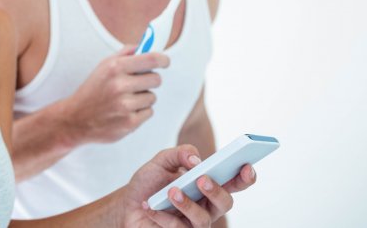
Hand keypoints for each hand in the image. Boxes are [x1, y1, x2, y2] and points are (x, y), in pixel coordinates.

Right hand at [63, 46, 169, 143]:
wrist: (75, 119)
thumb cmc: (92, 90)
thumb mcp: (103, 66)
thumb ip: (125, 54)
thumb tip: (147, 46)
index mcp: (114, 67)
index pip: (151, 59)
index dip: (163, 60)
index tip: (165, 62)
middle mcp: (120, 85)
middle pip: (156, 79)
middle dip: (150, 80)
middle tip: (138, 83)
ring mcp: (125, 105)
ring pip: (152, 97)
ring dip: (143, 98)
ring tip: (126, 99)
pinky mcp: (129, 123)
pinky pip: (149, 112)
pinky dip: (140, 112)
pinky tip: (124, 111)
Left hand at [122, 145, 256, 226]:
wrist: (128, 204)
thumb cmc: (149, 183)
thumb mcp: (161, 161)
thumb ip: (179, 153)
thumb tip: (196, 160)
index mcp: (207, 185)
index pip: (233, 183)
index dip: (245, 176)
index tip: (246, 165)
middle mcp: (206, 206)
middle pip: (225, 203)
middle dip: (216, 191)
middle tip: (201, 179)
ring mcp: (194, 223)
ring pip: (203, 220)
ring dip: (187, 204)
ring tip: (171, 192)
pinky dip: (163, 216)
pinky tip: (151, 206)